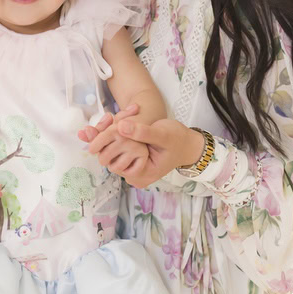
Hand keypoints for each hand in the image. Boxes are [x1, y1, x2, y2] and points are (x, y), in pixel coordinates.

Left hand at [82, 114, 204, 189]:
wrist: (187, 144)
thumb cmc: (178, 139)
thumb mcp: (162, 133)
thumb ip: (142, 132)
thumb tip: (120, 126)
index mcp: (142, 174)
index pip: (113, 161)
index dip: (105, 141)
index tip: (105, 121)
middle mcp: (135, 177)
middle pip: (109, 159)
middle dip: (105, 138)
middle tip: (108, 116)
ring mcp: (134, 172)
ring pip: (111, 155)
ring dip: (108, 138)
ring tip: (111, 119)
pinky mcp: (133, 164)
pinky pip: (117, 153)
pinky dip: (114, 140)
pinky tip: (117, 125)